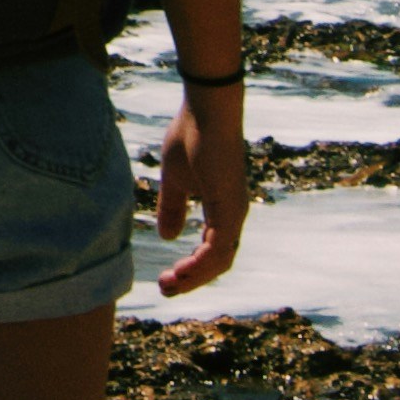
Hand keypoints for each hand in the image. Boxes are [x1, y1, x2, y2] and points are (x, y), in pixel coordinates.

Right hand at [154, 95, 250, 296]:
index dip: (190, 268)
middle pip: (218, 263)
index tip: (165, 278)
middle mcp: (233, 216)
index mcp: (222, 210)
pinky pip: (219, 248)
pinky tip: (182, 270)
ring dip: (195, 277)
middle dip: (191, 280)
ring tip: (169, 284)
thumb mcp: (174, 179)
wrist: (207, 111)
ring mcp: (234, 213)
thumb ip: (171, 208)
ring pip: (220, 260)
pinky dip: (202, 264)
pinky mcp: (230, 208)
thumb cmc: (191, 136)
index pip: (211, 251)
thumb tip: (169, 237)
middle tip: (164, 289)